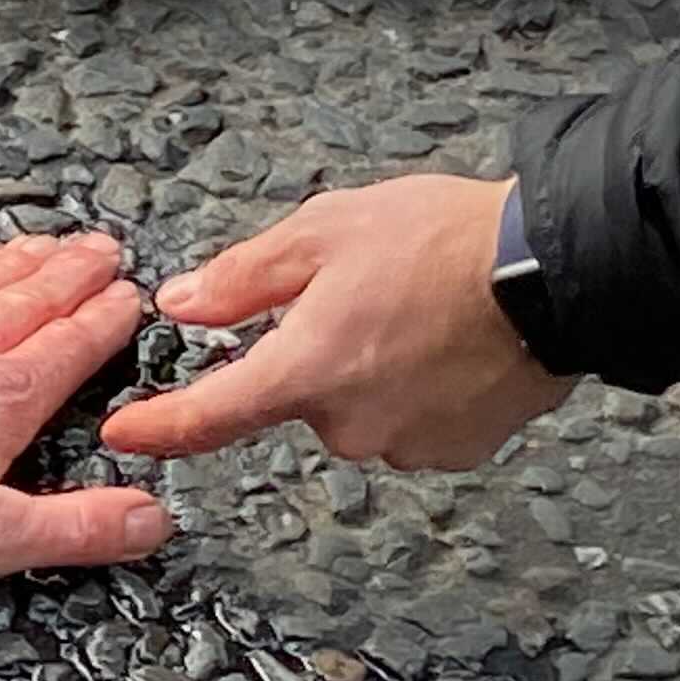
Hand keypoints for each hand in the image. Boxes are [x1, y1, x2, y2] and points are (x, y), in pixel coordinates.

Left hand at [100, 175, 573, 474]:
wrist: (556, 271)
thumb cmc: (445, 241)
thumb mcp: (325, 230)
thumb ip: (244, 276)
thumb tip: (182, 303)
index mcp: (306, 370)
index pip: (209, 417)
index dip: (159, 428)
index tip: (124, 435)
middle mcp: (351, 424)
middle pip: (297, 399)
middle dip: (311, 355)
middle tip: (360, 296)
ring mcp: (408, 444)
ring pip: (355, 411)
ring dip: (367, 372)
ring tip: (414, 312)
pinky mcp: (457, 450)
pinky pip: (408, 422)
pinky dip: (414, 389)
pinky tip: (445, 344)